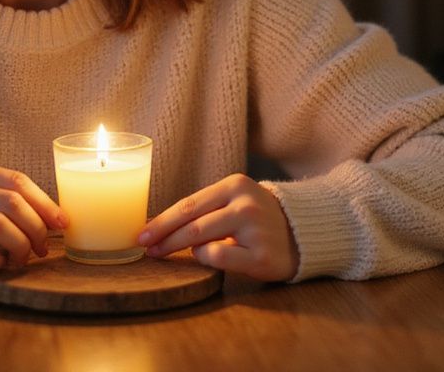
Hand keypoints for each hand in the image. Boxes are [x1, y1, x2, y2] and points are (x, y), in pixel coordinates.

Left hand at [137, 173, 297, 280]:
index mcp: (235, 185)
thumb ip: (204, 210)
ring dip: (178, 247)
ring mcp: (254, 229)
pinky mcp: (260, 255)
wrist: (302, 233)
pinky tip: (208, 257)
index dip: (161, 220)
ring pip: (200, 238)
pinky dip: (205, 258)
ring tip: (166, 254)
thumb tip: (157, 224)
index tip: (140, 233)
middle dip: (162, 237)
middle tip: (145, 248)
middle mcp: (245, 203)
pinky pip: (218, 257)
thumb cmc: (257, 219)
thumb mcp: (233, 202)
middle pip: (190, 222)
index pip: (188, 203)